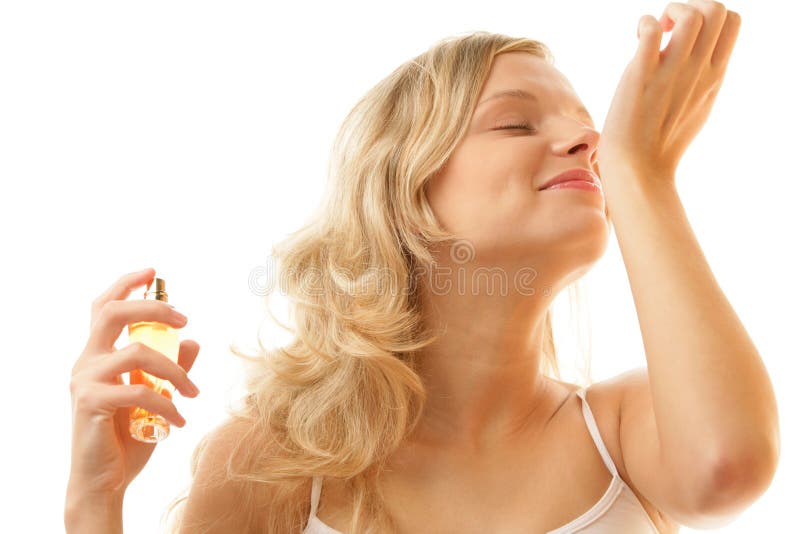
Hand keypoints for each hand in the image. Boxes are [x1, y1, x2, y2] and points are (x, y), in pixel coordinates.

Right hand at [67, 268, 200, 499]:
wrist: (103, 482)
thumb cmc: (126, 438)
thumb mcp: (155, 397)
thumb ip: (169, 368)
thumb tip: (190, 341)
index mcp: (98, 355)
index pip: (104, 307)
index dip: (126, 284)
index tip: (153, 272)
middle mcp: (87, 362)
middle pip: (111, 312)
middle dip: (151, 306)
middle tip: (184, 317)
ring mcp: (86, 381)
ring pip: (135, 351)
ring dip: (174, 369)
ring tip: (193, 392)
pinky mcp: (92, 403)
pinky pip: (138, 390)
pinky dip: (166, 403)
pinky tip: (179, 421)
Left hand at [596, 1, 741, 186]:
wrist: (638, 168)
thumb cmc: (661, 142)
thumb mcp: (698, 104)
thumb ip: (702, 78)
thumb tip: (696, 55)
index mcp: (714, 76)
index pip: (733, 22)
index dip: (709, 15)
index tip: (684, 36)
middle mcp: (698, 71)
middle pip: (718, 10)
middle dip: (692, 6)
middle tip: (668, 30)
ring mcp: (671, 72)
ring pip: (692, 14)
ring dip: (670, 11)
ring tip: (652, 34)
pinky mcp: (641, 75)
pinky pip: (650, 30)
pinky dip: (644, 24)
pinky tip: (636, 39)